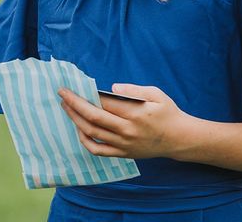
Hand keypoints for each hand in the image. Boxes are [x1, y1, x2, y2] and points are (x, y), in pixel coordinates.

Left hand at [58, 84, 192, 159]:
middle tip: (61, 94)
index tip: (72, 87)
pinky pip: (98, 150)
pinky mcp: (123, 154)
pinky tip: (79, 129)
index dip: (85, 94)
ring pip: (92, 133)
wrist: (180, 139)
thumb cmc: (167, 112)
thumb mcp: (156, 94)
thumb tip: (111, 88)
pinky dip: (85, 141)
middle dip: (74, 104)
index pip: (104, 103)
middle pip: (93, 117)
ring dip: (75, 119)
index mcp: (136, 113)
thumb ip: (133, 90)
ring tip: (65, 107)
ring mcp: (124, 144)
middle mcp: (127, 130)